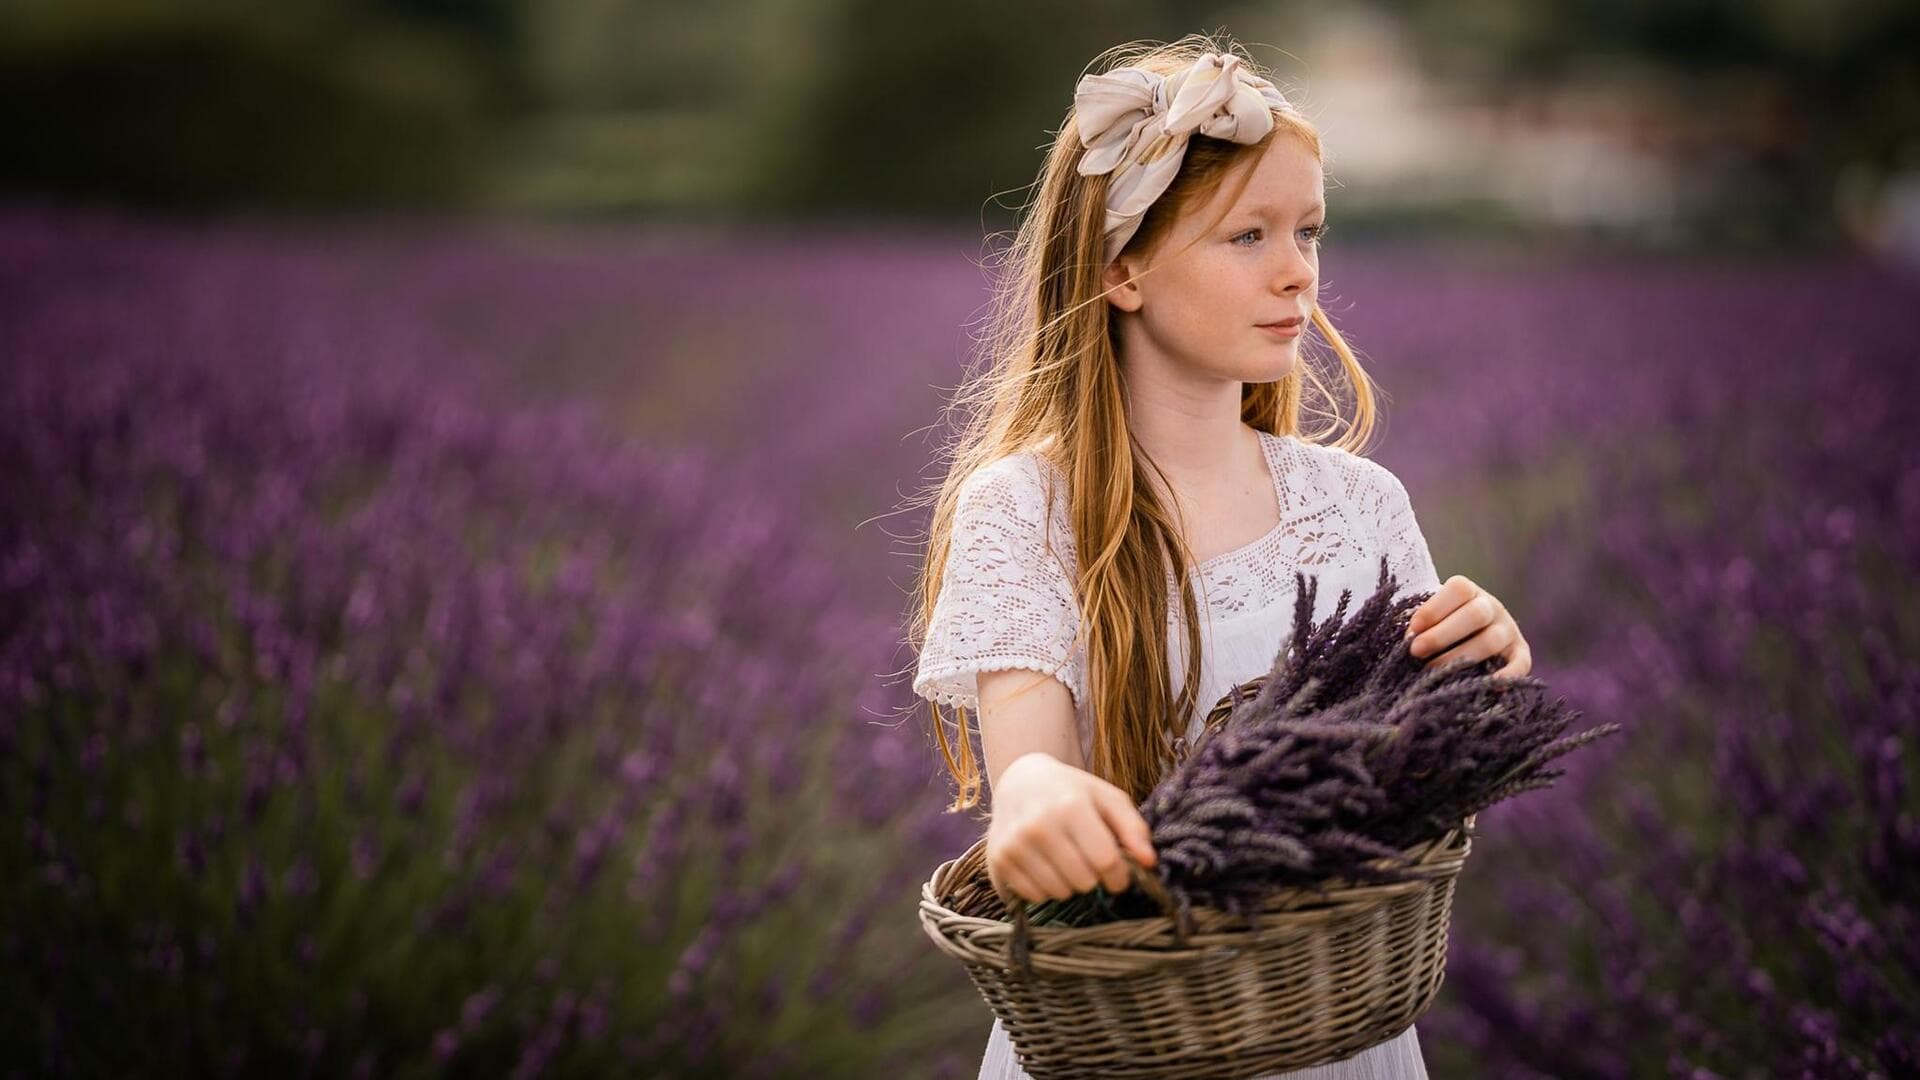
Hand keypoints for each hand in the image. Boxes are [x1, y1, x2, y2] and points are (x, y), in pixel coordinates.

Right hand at [985, 752, 1157, 903]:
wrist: (1020, 781)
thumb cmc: (1071, 791)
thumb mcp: (1107, 798)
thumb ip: (1133, 827)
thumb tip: (1149, 862)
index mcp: (1070, 807)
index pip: (1105, 861)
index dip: (1120, 875)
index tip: (1119, 874)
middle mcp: (1038, 826)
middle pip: (1084, 881)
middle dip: (1093, 877)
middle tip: (1088, 860)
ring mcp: (1015, 845)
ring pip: (1060, 893)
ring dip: (1070, 884)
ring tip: (1066, 861)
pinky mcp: (999, 860)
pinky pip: (1035, 896)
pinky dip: (1046, 888)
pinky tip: (1045, 866)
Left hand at [1405, 575, 1531, 679]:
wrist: (1470, 636)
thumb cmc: (1440, 626)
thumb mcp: (1432, 617)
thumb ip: (1422, 625)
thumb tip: (1409, 640)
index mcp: (1469, 592)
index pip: (1458, 590)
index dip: (1435, 608)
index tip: (1413, 628)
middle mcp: (1492, 607)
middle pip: (1475, 614)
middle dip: (1442, 635)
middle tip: (1416, 651)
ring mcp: (1508, 630)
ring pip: (1492, 640)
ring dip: (1461, 656)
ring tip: (1434, 670)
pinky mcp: (1520, 653)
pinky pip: (1520, 664)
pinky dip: (1507, 675)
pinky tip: (1488, 685)